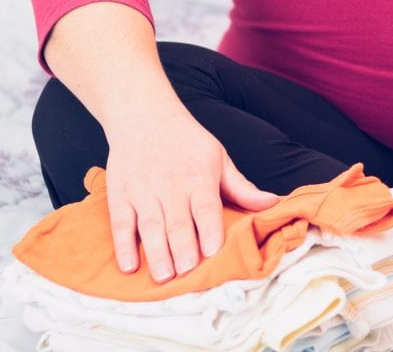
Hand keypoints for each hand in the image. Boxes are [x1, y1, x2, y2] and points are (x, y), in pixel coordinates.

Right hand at [104, 104, 278, 281]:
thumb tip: (272, 203)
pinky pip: (121, 223)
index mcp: (199, 177)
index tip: (212, 252)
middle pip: (177, 221)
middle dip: (182, 248)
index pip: (205, 206)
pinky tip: (129, 266)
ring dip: (156, 252)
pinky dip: (123, 245)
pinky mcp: (120, 195)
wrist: (143, 115)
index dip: (208, 229)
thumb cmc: (186, 140)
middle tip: (188, 274)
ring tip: (164, 276)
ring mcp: (143, 191)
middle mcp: (170, 185)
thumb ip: (241, 186)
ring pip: (150, 226)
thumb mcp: (218, 158)